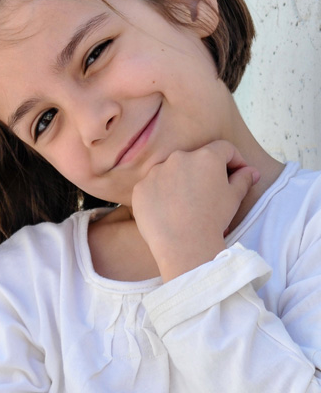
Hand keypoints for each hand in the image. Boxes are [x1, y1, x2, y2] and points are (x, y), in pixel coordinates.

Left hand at [131, 140, 259, 280]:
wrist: (184, 243)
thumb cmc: (213, 219)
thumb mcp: (234, 197)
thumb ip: (243, 179)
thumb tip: (251, 171)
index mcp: (206, 157)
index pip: (224, 149)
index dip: (234, 160)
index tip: (238, 173)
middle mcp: (178, 158)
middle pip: (195, 159)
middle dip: (205, 171)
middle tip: (210, 192)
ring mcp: (155, 172)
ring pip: (171, 171)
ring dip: (180, 181)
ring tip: (187, 204)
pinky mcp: (140, 187)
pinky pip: (152, 186)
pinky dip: (160, 194)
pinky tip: (168, 210)